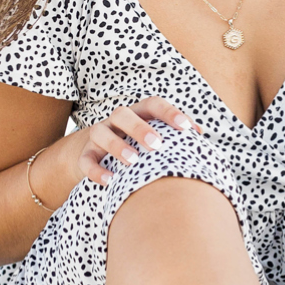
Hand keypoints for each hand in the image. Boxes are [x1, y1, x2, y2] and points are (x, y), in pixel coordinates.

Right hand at [52, 97, 197, 189]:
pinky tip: (109, 181)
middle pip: (123, 114)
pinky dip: (95, 170)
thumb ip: (175, 133)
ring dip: (117, 145)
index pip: (152, 104)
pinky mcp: (84, 155)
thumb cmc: (136, 143)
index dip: (169, 112)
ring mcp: (98, 136)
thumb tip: (200, 135)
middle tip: (157, 144)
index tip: (186, 128)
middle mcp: (116, 121)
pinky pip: (85, 160)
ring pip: (101, 133)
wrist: (95, 152)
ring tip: (133, 160)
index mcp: (138, 113)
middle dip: (140, 128)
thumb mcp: (154, 135)